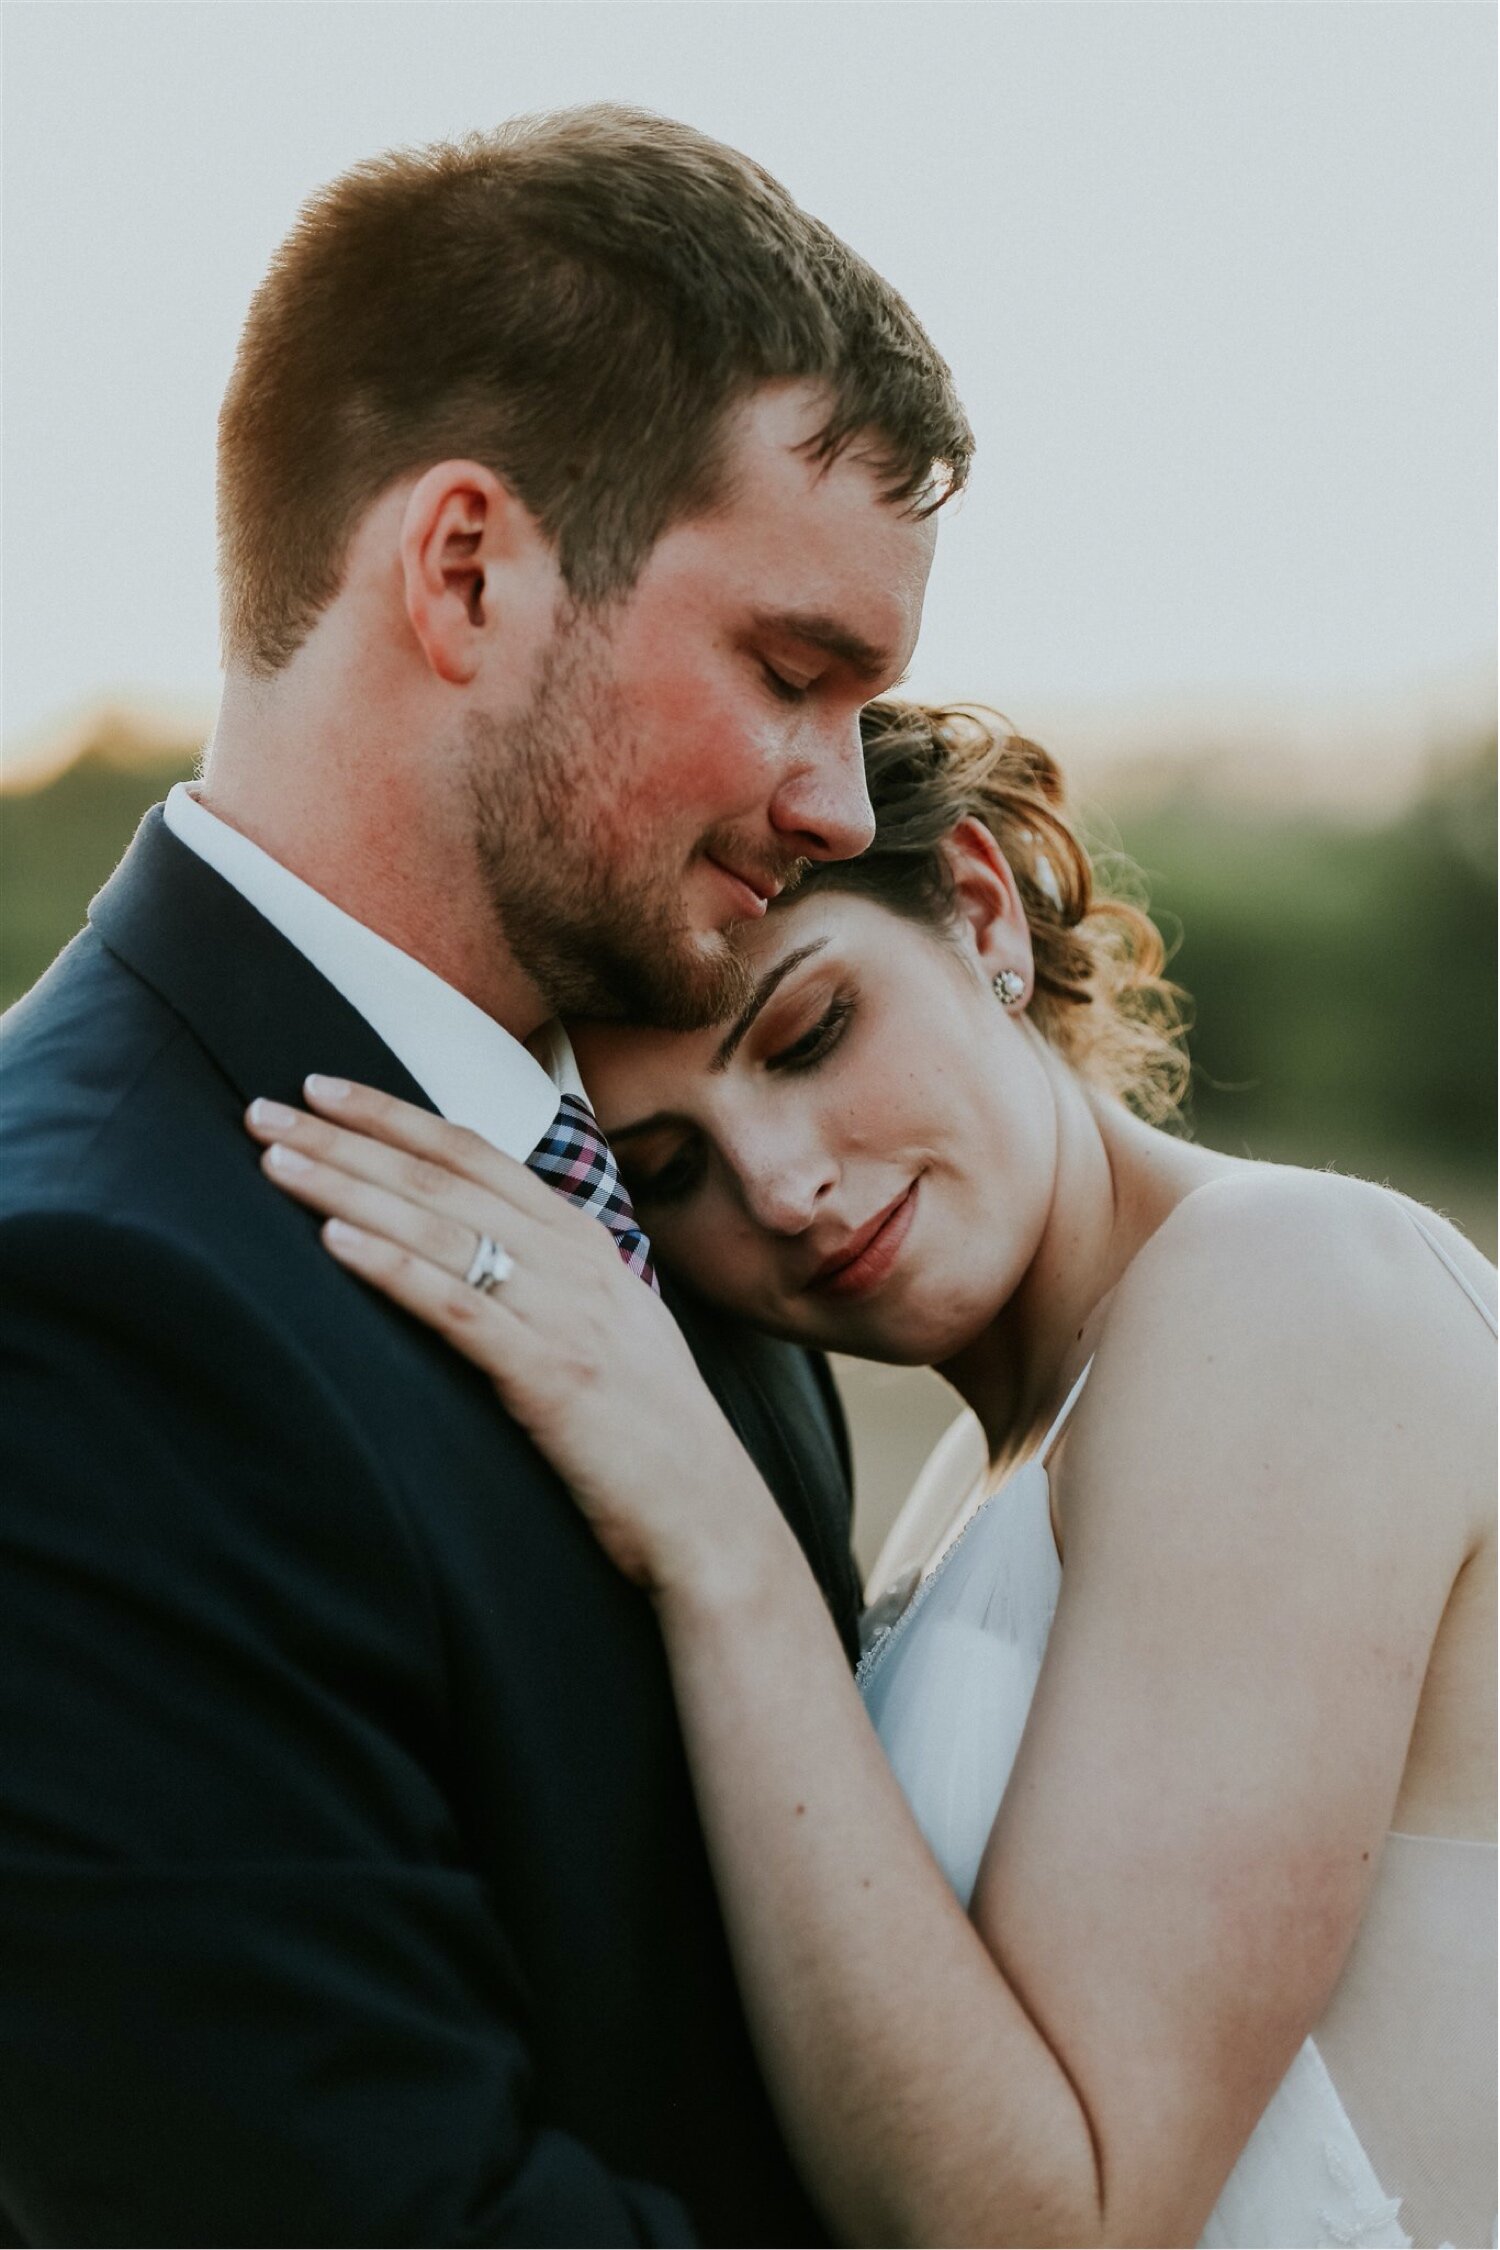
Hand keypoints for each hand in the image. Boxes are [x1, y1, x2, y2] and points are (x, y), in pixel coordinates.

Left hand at [245, 1077, 773, 1594]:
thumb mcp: (607, 1330)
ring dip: (349, 1187)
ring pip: (439, 1229)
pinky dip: (392, 1267)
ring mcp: (567, 1314)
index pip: (476, 1154)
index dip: (394, 1116)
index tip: (322, 1090)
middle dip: (347, 1137)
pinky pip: (457, 1306)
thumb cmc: (649, 1435)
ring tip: (276, 1159)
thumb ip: (549, 1281)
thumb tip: (479, 1252)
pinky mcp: (551, 1376)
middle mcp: (578, 1262)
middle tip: (264, 1108)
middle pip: (443, 1179)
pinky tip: (333, 1240)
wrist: (710, 1518)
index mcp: (589, 1242)